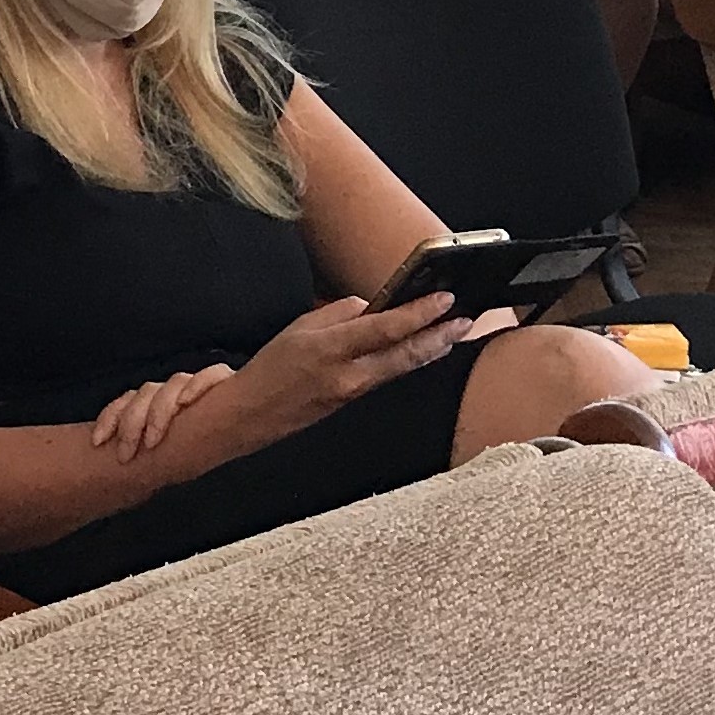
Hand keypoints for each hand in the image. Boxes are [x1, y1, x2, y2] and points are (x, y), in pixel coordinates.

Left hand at [90, 365, 234, 463]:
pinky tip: (188, 403)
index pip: (128, 401)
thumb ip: (148, 451)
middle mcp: (176, 392)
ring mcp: (200, 385)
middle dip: (131, 423)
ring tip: (154, 439)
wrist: (250, 425)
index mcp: (158, 404)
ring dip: (159, 411)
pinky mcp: (226, 382)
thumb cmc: (205, 445)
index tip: (97, 442)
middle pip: (147, 392)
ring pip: (174, 383)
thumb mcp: (168, 453)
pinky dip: (198, 386)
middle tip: (126, 453)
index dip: (110, 418)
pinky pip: (212, 375)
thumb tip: (114, 466)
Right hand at [205, 293, 465, 459]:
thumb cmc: (270, 368)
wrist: (250, 415)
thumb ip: (339, 314)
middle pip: (405, 355)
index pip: (385, 328)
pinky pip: (388, 377)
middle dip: (440, 336)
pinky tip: (422, 352)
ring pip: (402, 368)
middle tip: (465, 320)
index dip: (419, 313)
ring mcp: (354, 392)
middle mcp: (348, 374)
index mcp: (330, 348)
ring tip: (454, 334)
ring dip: (432, 350)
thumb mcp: (299, 328)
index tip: (444, 300)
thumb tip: (370, 307)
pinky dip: (409, 361)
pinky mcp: (355, 402)